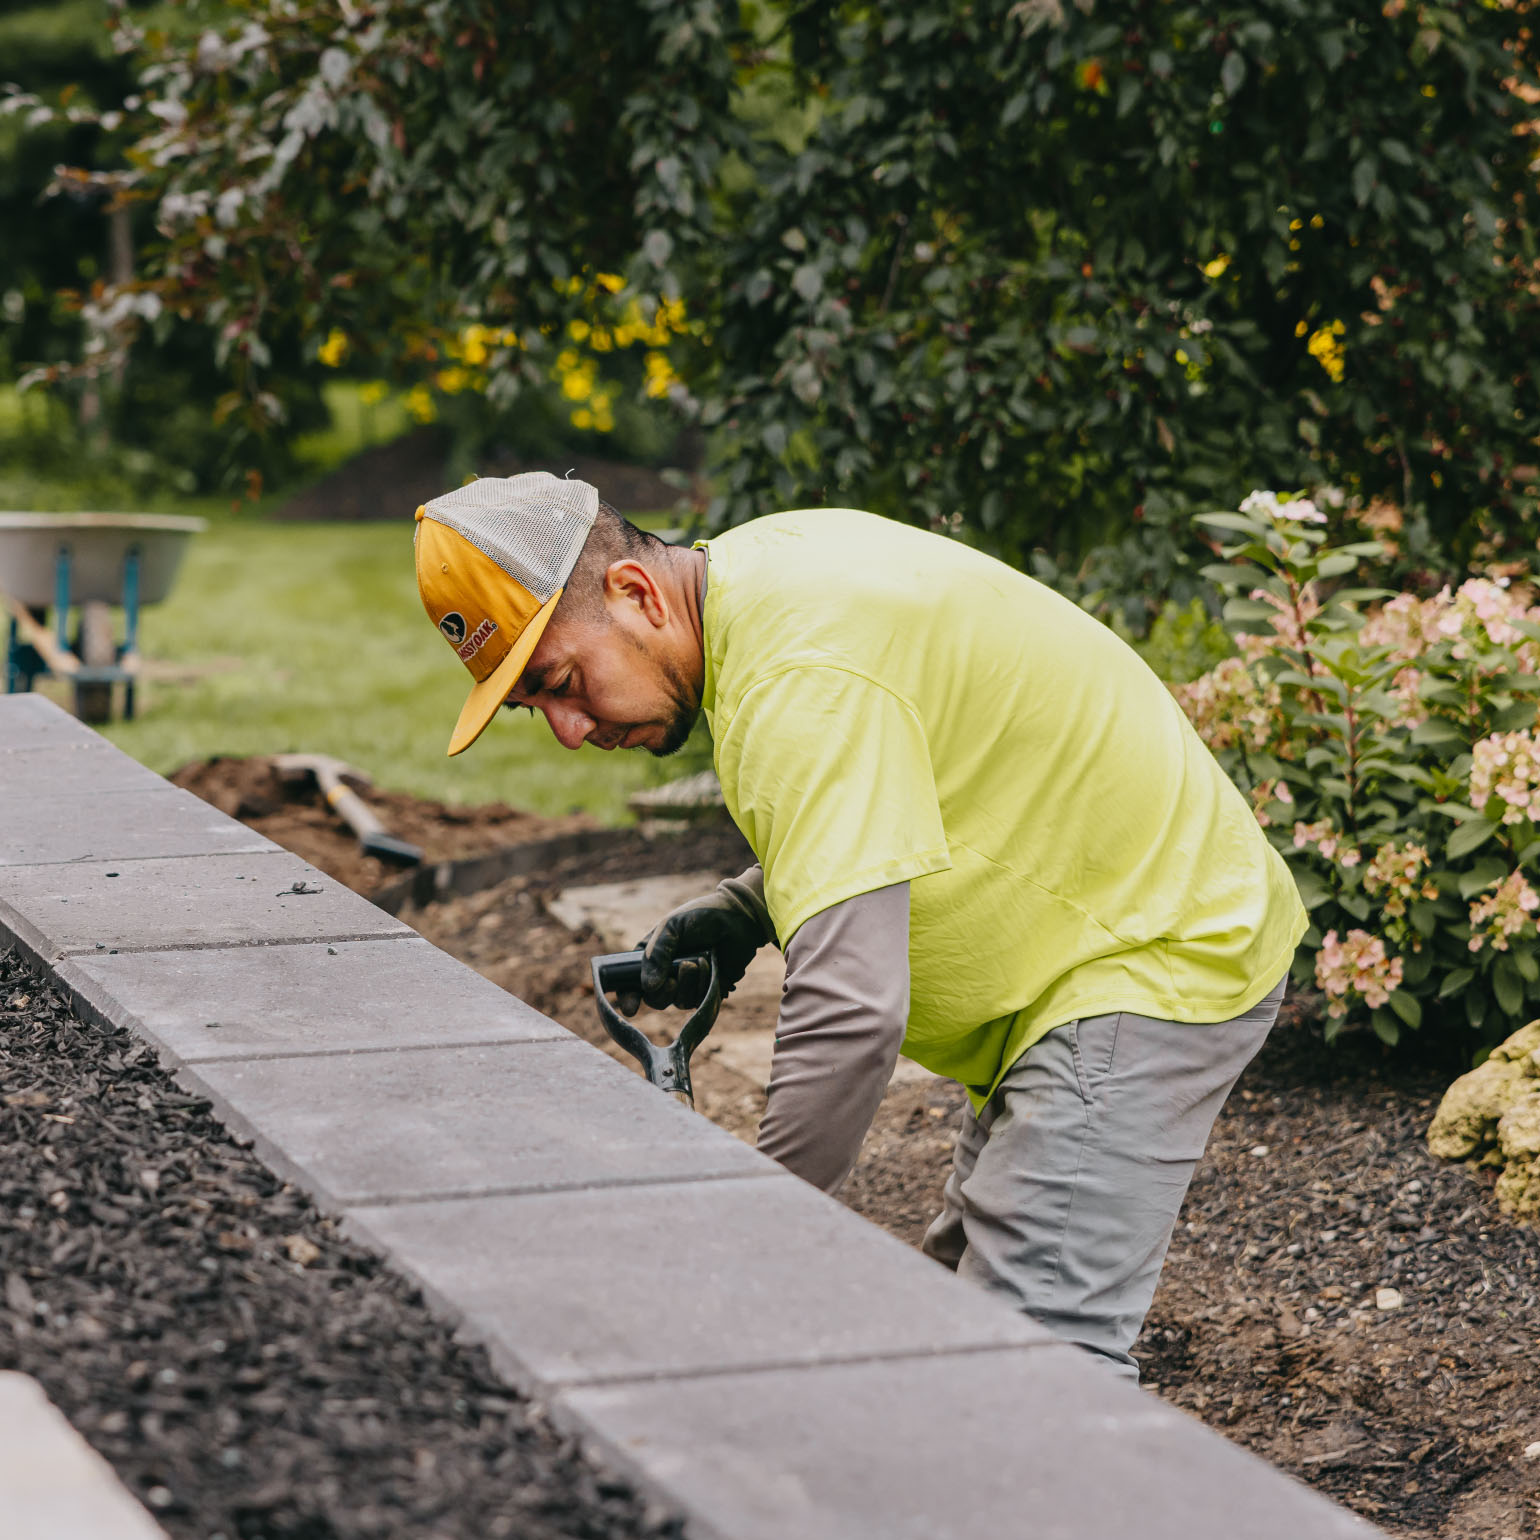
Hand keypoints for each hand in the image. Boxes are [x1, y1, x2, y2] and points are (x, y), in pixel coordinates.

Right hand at [637, 867, 774, 1009]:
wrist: (737, 918)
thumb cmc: (701, 916)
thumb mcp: (671, 926)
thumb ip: (656, 954)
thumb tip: (649, 988)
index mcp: (651, 957)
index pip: (631, 983)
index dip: (627, 998)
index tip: (630, 1008)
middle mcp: (666, 973)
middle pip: (655, 999)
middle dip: (663, 992)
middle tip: (674, 976)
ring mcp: (687, 984)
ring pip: (678, 1002)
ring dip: (689, 983)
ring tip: (700, 960)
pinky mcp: (707, 990)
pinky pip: (699, 1001)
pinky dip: (704, 985)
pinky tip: (711, 966)